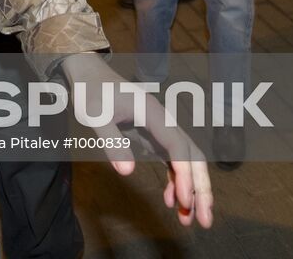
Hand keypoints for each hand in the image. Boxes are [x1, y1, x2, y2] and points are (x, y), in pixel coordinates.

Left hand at [61, 53, 213, 227]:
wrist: (88, 74)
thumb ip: (112, 141)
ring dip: (191, 189)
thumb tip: (127, 172)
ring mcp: (160, 130)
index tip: (185, 200)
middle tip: (204, 219)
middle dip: (201, 187)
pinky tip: (171, 200)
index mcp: (153, 114)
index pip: (178, 146)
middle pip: (192, 156)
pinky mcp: (153, 137)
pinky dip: (176, 181)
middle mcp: (163, 122)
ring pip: (186, 161)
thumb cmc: (91, 92)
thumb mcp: (95, 116)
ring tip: (189, 218)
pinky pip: (172, 161)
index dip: (185, 174)